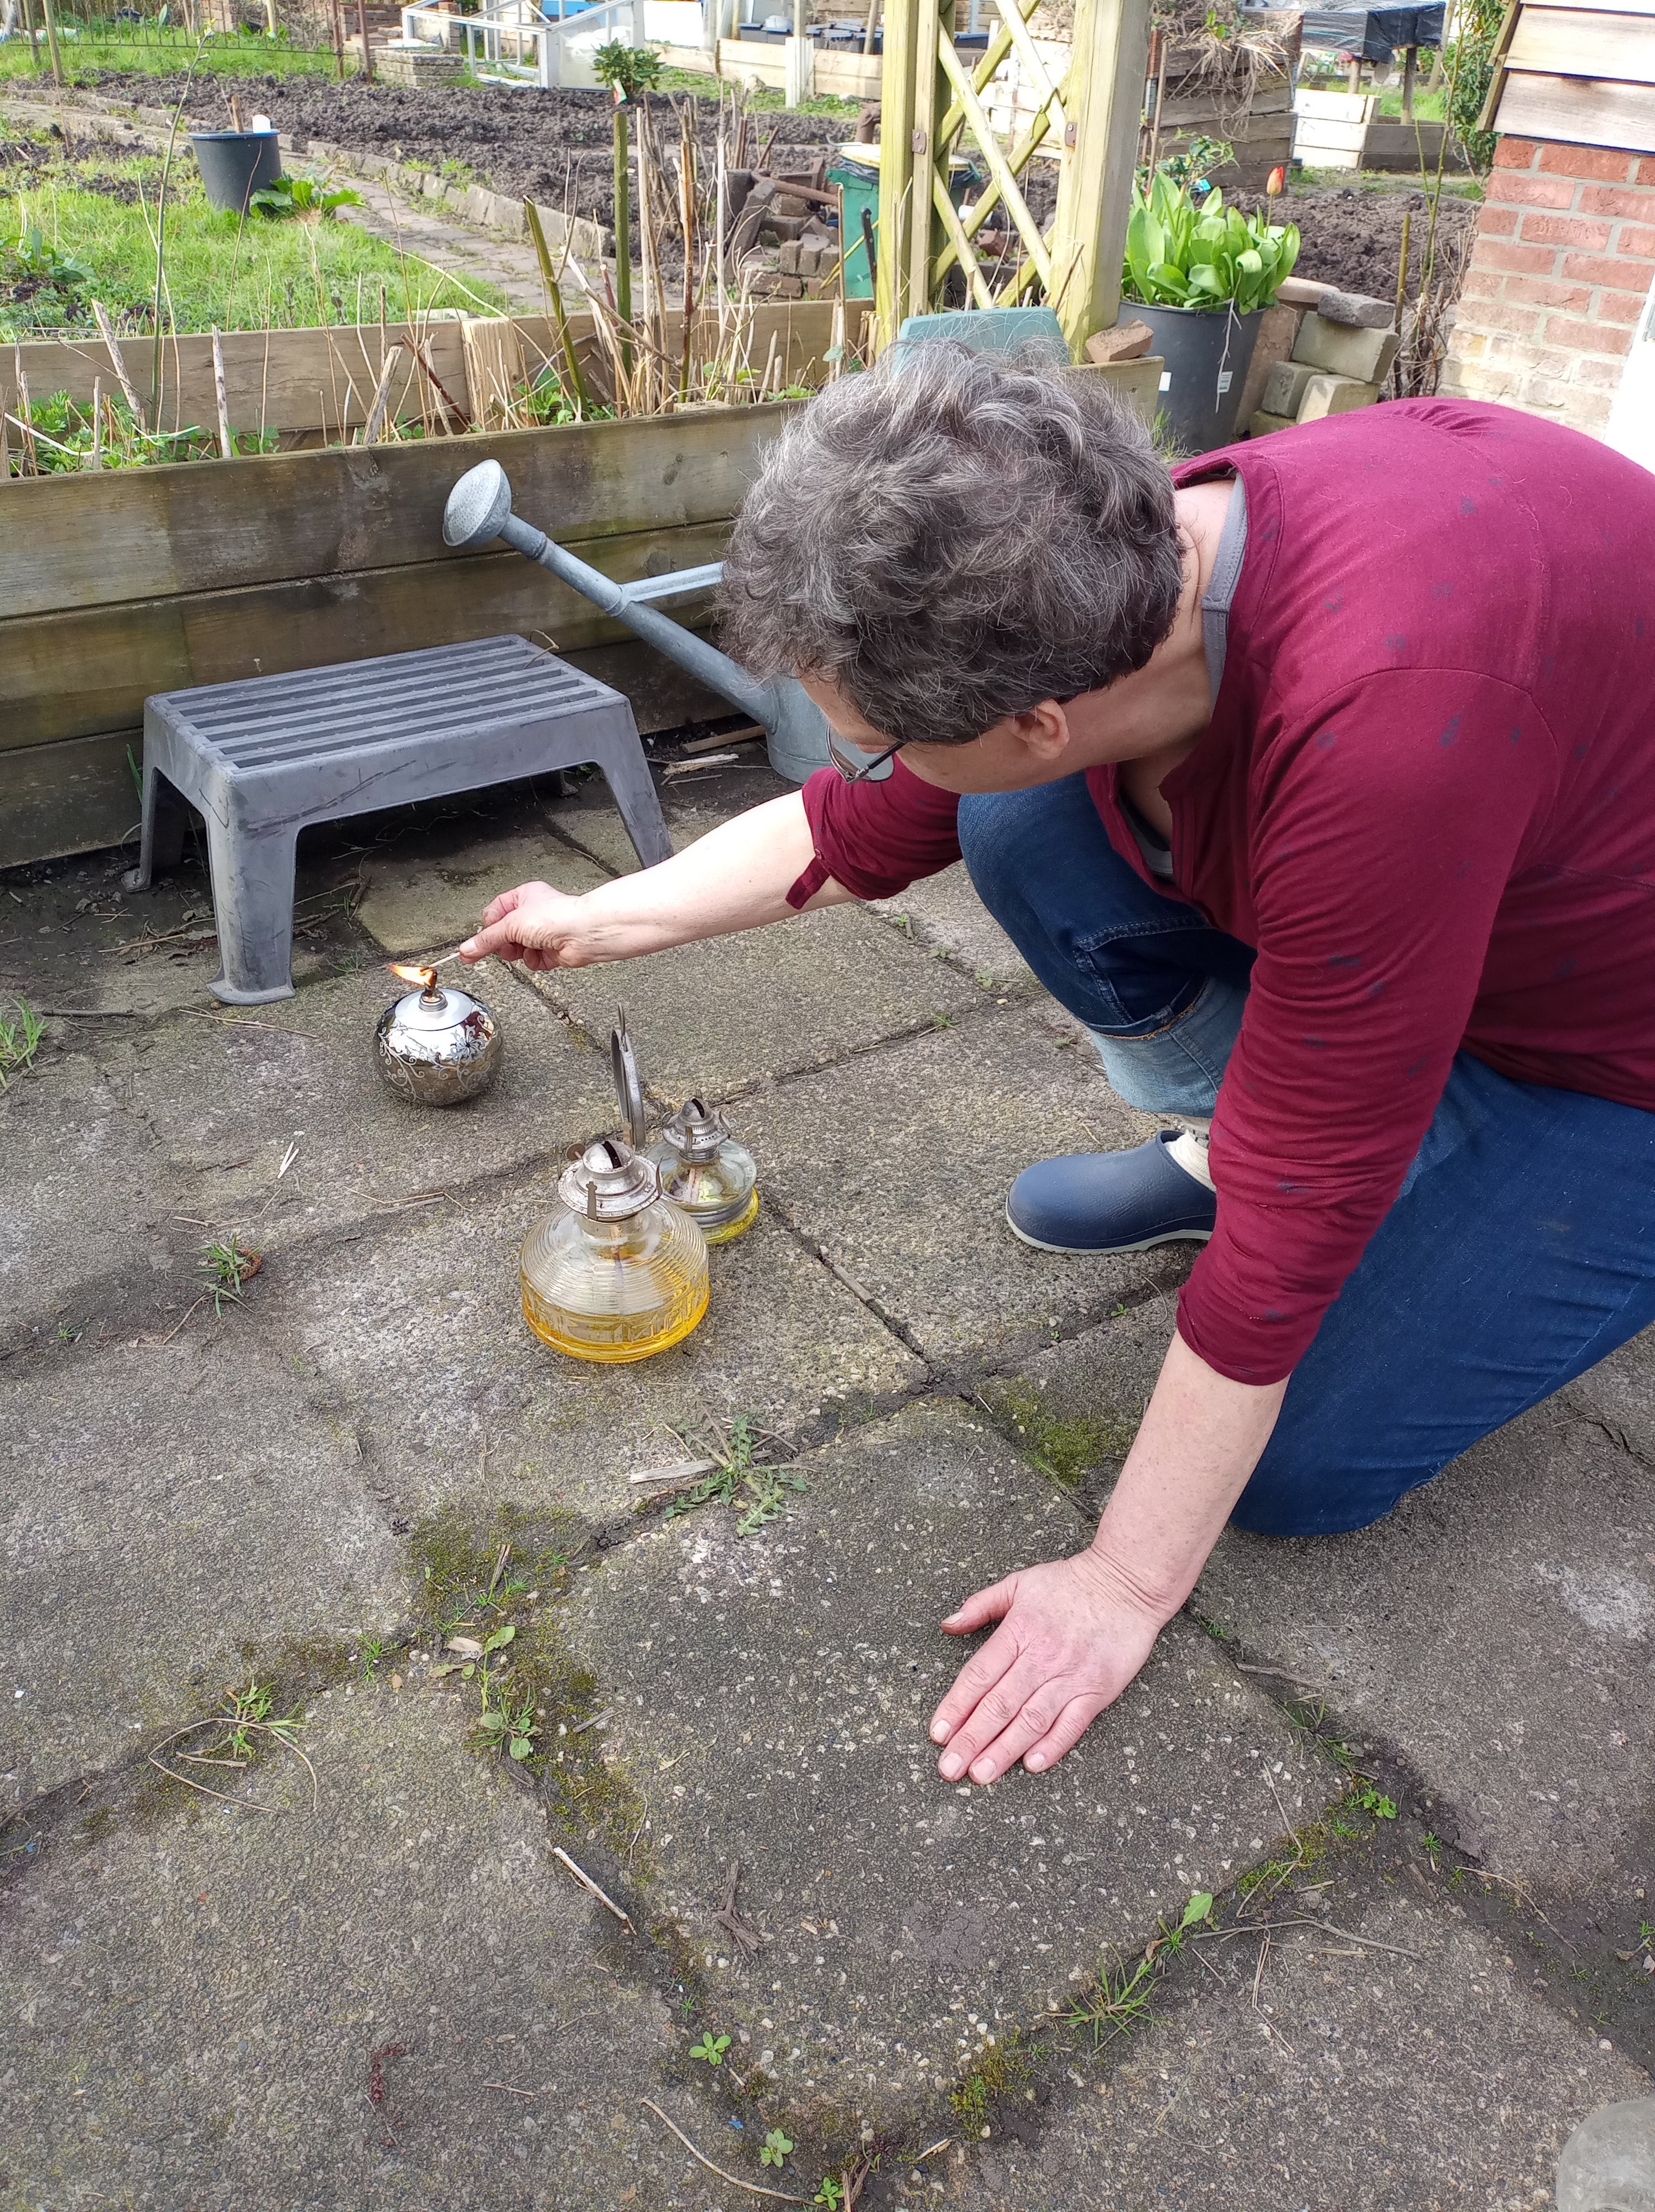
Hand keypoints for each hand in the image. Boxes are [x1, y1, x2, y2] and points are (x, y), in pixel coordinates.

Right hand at [461, 882, 593, 971]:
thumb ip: (486, 940)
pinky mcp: (551, 951)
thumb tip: (466, 949)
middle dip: (505, 944)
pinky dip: (535, 961)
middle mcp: (532, 914)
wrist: (583, 933)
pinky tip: (542, 954)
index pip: (494, 914)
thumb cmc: (557, 916)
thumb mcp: (511, 925)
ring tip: (528, 948)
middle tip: (507, 945)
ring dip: (521, 953)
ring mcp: (542, 933)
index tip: (482, 941)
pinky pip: (533, 961)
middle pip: (504, 935)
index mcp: (522, 897)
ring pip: (518, 950)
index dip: (489, 928)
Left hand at [929, 1548, 1169, 1784]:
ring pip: (1031, 1719)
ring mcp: (1070, 1675)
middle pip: (999, 1703)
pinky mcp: (1098, 1689)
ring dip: (1004, 1749)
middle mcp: (1041, 1657)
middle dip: (971, 1739)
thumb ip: (980, 1605)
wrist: (1127, 1583)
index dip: (956, 1706)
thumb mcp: (1018, 1583)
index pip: (979, 1675)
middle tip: (949, 1769)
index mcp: (1018, 1631)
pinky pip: (1072, 1723)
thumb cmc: (1069, 1583)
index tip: (937, 1733)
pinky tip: (1032, 1764)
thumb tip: (947, 1625)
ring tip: (981, 1775)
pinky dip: (1053, 1745)